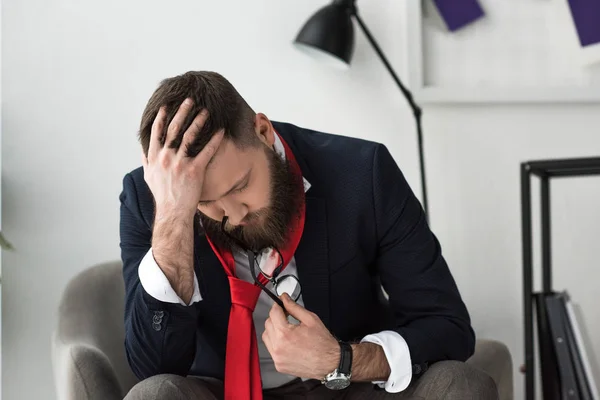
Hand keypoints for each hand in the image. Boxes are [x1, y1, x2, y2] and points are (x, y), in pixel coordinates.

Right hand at [142, 98, 223, 219]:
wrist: (172, 212)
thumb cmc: (162, 195)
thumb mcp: (149, 177)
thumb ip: (146, 161)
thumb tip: (143, 150)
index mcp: (154, 157)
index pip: (157, 132)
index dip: (162, 117)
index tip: (167, 106)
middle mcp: (166, 157)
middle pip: (174, 128)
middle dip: (182, 112)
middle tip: (190, 100)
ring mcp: (180, 163)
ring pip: (190, 136)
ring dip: (198, 121)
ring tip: (206, 112)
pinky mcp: (194, 170)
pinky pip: (206, 151)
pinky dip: (214, 140)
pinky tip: (220, 131)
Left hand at [262, 294, 339, 379]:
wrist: (329, 363)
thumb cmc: (323, 344)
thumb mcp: (310, 319)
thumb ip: (294, 307)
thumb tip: (285, 299)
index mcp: (285, 334)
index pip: (273, 313)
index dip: (277, 305)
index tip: (281, 304)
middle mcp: (278, 347)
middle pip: (268, 323)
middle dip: (276, 317)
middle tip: (287, 316)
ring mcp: (277, 358)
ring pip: (266, 336)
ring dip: (274, 330)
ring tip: (287, 330)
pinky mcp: (278, 365)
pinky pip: (271, 349)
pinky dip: (276, 343)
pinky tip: (287, 342)